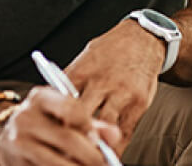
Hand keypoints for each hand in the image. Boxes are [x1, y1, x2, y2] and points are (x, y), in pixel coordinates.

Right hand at [0, 87, 121, 165]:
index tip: (99, 142)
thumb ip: (89, 123)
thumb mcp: (60, 114)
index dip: (89, 126)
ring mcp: (17, 143)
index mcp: (39, 98)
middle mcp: (25, 118)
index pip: (69, 107)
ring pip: (56, 162)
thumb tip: (114, 135)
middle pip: (67, 139)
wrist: (2, 135)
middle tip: (104, 164)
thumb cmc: (40, 123)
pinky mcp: (14, 164)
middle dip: (91, 156)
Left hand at [65, 20, 166, 152]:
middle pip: (79, 115)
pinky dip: (117, 146)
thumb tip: (53, 103)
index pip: (60, 100)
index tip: (48, 135)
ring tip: (87, 156)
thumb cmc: (110, 50)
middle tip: (64, 150)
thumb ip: (70, 81)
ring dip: (94, 143)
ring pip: (103, 125)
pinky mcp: (138, 102)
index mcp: (82, 71)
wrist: (143, 38)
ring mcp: (121, 92)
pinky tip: (110, 154)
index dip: (53, 120)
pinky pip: (125, 130)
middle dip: (71, 134)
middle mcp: (100, 82)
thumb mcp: (85, 58)